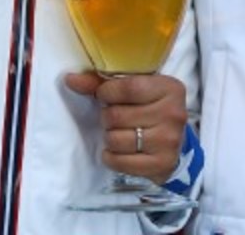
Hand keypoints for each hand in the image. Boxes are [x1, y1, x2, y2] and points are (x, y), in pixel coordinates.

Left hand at [65, 71, 187, 184]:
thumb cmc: (149, 108)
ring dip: (109, 137)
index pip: (128, 88)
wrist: (174, 142)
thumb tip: (70, 79)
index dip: (107, 92)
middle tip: (114, 118)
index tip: (104, 95)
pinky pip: (120, 162)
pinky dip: (111, 157)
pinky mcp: (161, 164)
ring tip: (118, 133)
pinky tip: (118, 151)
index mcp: (169, 88)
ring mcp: (169, 141)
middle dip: (107, 117)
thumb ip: (102, 82)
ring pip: (116, 139)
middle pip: (118, 115)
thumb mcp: (134, 89)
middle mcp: (173, 113)